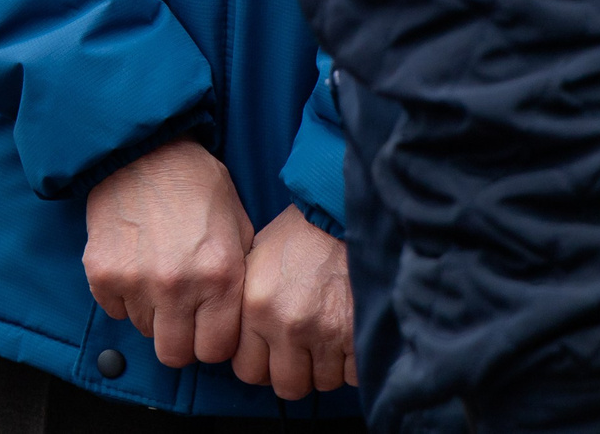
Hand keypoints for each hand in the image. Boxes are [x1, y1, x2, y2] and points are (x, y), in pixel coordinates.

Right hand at [83, 139, 253, 368]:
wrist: (145, 149)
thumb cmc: (197, 185)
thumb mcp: (239, 228)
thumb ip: (237, 281)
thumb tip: (235, 325)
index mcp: (220, 277)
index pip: (216, 351)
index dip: (213, 340)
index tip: (208, 325)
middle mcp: (178, 286)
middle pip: (175, 354)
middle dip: (180, 338)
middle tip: (180, 311)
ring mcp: (136, 281)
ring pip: (144, 330)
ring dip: (152, 312)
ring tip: (158, 273)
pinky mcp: (102, 273)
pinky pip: (114, 309)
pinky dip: (124, 295)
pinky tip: (135, 262)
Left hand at [232, 205, 355, 398]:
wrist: (345, 214)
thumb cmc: (301, 235)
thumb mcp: (257, 261)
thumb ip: (246, 306)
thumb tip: (242, 343)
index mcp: (256, 307)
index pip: (248, 371)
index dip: (262, 365)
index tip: (272, 355)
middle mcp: (287, 324)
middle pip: (286, 385)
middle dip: (295, 373)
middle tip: (303, 353)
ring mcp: (325, 332)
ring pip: (323, 383)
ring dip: (326, 367)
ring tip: (328, 340)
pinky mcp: (358, 334)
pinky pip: (353, 375)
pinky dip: (353, 364)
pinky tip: (349, 340)